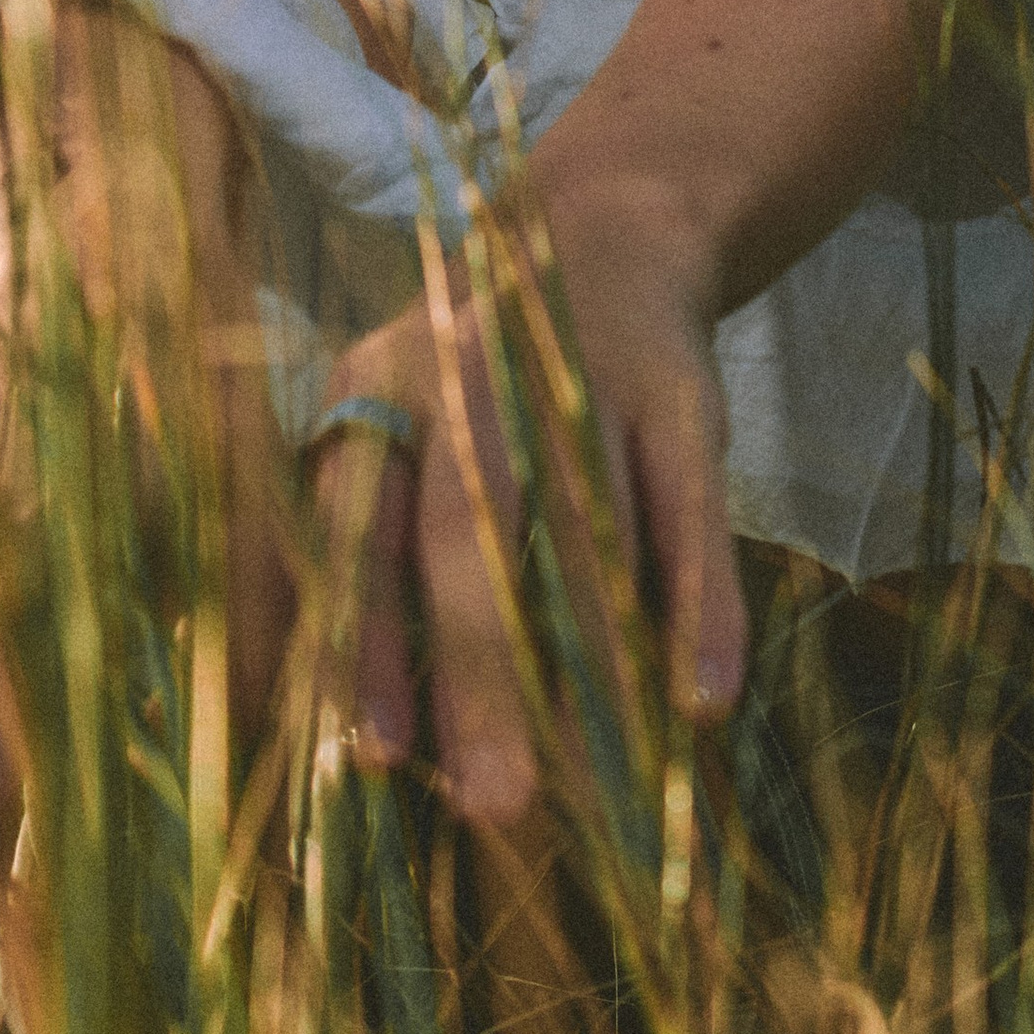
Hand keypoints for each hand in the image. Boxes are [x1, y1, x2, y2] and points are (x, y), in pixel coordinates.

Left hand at [307, 169, 740, 827]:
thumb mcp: (395, 422)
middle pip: (470, 531)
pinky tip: (705, 701)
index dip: (365, 636)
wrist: (605, 227)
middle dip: (479, 672)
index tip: (373, 757)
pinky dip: (704, 605)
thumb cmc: (471, 381)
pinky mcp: (678, 395)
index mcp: (379, 388)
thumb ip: (368, 555)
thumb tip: (328, 736)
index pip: (359, 523)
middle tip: (497, 806)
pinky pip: (692, 510)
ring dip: (595, 662)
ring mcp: (583, 379)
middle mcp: (471, 376)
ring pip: (585, 530)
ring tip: (602, 785)